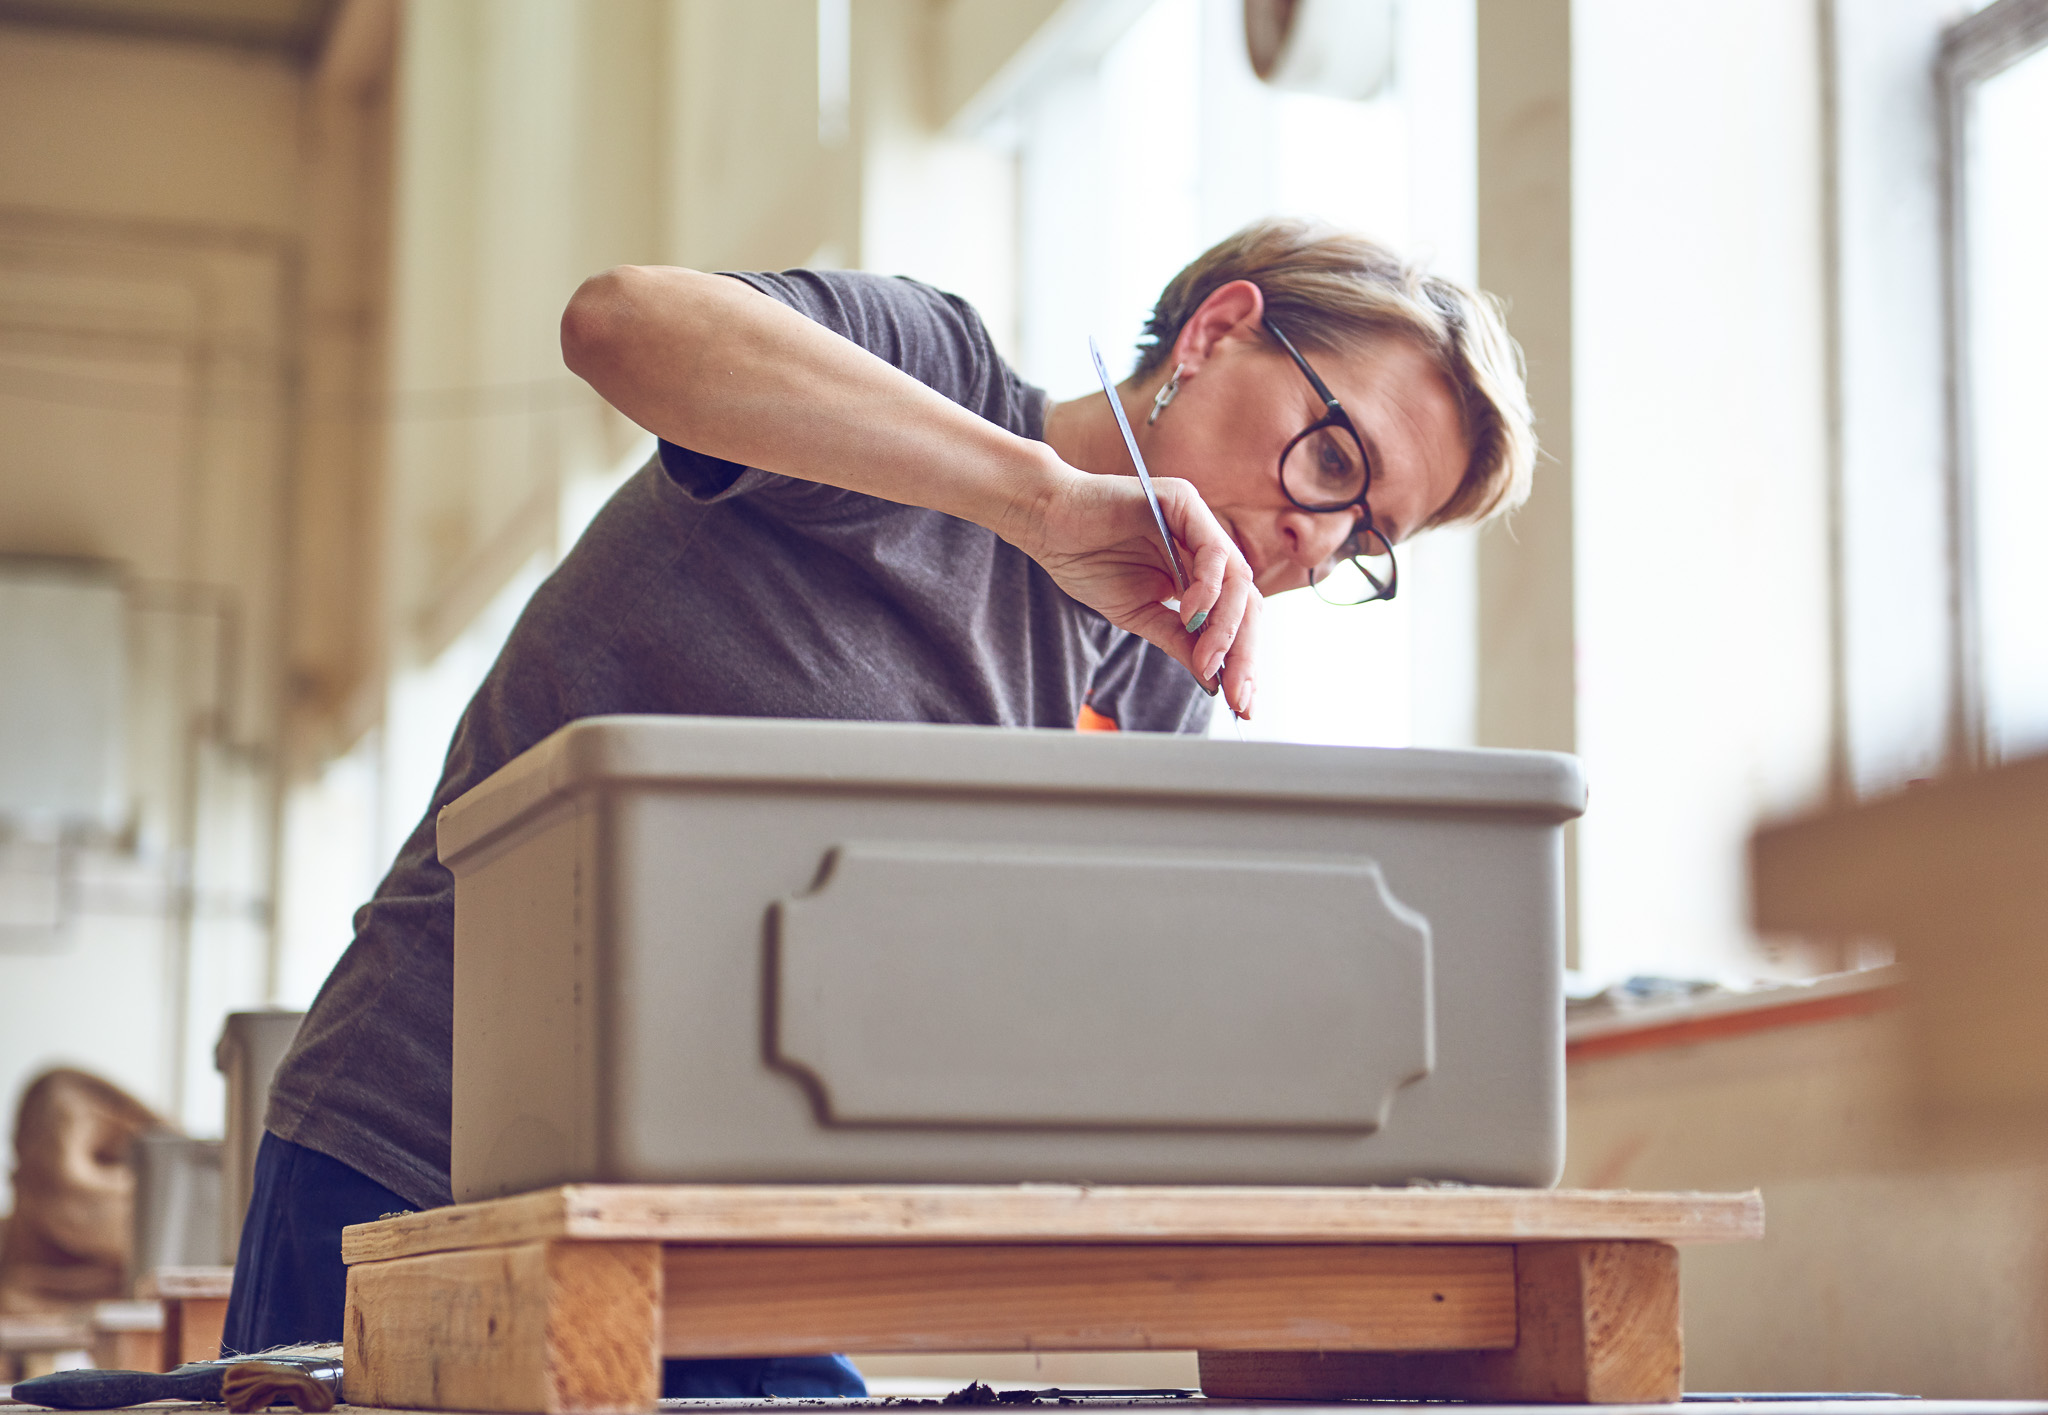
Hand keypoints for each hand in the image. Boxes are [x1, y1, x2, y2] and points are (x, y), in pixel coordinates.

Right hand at [1010, 461, 1259, 718]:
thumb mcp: (1139, 615)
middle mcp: (1207, 548)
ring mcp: (1199, 524)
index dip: (1243, 661)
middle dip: (1245, 654)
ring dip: (1227, 627)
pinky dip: (1208, 587)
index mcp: (1199, 574)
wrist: (1047, 525)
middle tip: (1239, 695)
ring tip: (1209, 660)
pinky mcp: (1185, 502)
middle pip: (1247, 603)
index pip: (1236, 620)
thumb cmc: (1088, 562)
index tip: (1241, 704)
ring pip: (1238, 580)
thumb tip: (1213, 680)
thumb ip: (1178, 641)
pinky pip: (1213, 550)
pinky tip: (1192, 613)